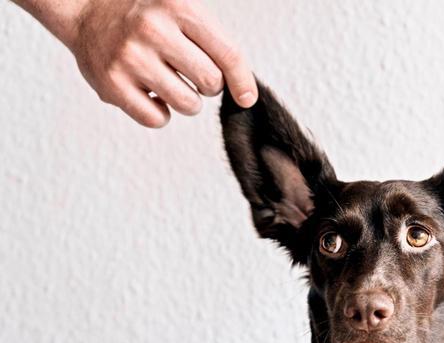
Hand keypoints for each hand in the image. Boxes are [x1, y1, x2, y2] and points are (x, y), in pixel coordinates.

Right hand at [14, 0, 256, 127]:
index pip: (227, 53)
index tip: (247, 98)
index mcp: (178, 7)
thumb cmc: (145, 15)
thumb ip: (212, 42)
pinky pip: (157, 119)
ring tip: (171, 83)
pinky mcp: (111, 83)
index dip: (242, 81)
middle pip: (211, 83)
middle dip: (209, 86)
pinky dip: (160, 113)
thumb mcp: (180, 9)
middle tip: (192, 75)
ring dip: (187, 102)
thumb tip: (245, 90)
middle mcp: (153, 30)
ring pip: (188, 105)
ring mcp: (130, 57)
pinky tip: (151, 94)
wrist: (86, 9)